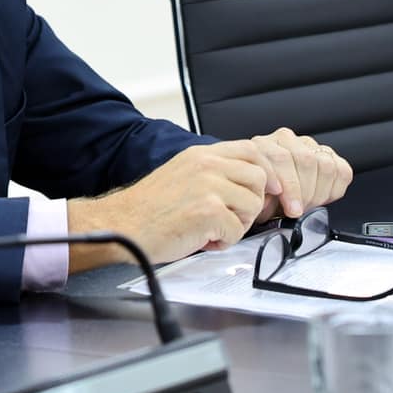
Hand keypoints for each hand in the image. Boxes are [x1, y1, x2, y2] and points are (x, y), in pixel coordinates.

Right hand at [69, 141, 269, 266]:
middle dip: (252, 203)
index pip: (252, 150)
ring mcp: (208, 186)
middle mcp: (206, 165)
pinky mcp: (209, 211)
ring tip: (212, 229)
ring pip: (253, 205)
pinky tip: (203, 239)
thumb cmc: (148, 208)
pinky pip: (238, 230)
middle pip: (260, 178)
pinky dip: (224, 241)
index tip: (270, 189)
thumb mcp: (182, 174)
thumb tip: (246, 184)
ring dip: (238, 224)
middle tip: (230, 217)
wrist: (122, 224)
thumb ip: (212, 172)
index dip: (267, 172)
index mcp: (200, 154)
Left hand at [245, 128, 352, 220]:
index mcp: (263, 145)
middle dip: (305, 192)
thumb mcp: (256, 200)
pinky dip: (333, 190)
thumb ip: (260, 199)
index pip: (281, 157)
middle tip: (299, 210)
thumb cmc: (262, 197)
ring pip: (325, 165)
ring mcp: (308, 145)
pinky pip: (341, 171)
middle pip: (305, 160)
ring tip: (307, 205)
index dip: (290, 187)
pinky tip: (319, 197)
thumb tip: (267, 204)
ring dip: (319, 193)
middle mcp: (285, 139)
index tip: (293, 210)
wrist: (271, 196)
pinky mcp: (328, 154)